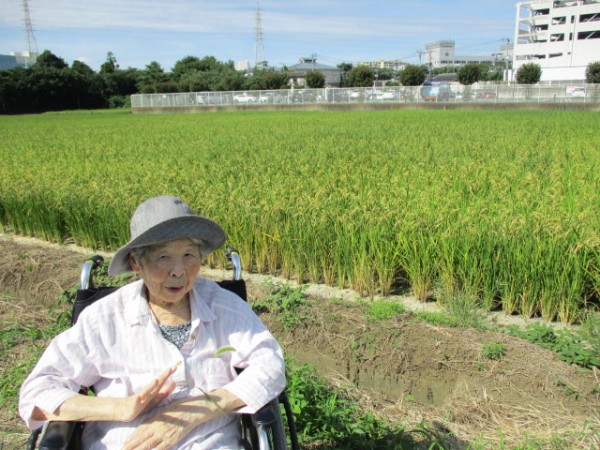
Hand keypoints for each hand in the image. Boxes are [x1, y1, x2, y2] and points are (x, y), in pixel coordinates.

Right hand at [119, 365, 176, 422]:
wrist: (122, 411)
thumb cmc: (140, 403)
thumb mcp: (152, 399)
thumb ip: (163, 393)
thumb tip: (174, 383)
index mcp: (151, 392)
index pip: (161, 383)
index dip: (167, 375)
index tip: (175, 366)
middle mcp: (146, 394)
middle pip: (156, 385)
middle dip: (163, 377)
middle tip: (172, 368)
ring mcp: (139, 400)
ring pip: (145, 393)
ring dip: (151, 387)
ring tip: (157, 380)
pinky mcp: (132, 408)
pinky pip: (135, 404)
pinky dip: (137, 401)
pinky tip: (139, 397)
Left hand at [121, 388, 242, 449]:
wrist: (194, 410)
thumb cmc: (180, 407)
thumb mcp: (165, 409)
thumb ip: (155, 417)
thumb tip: (146, 424)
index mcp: (156, 419)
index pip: (140, 430)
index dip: (132, 438)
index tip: (124, 443)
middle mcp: (158, 427)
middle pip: (141, 439)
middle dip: (131, 446)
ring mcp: (165, 434)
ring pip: (148, 445)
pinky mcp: (172, 440)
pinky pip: (160, 448)